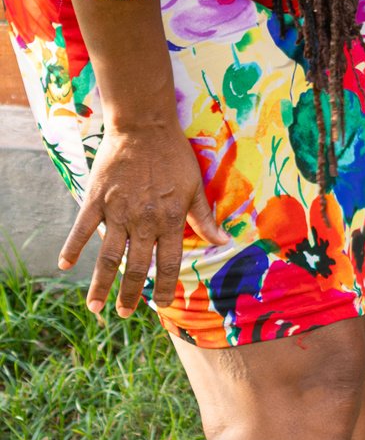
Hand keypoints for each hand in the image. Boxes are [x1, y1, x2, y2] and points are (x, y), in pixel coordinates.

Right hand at [59, 116, 217, 316]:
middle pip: (136, 267)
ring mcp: (118, 212)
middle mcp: (144, 220)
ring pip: (108, 257)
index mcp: (170, 219)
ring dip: (101, 285)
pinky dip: (72, 247)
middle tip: (123, 314)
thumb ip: (205, 217)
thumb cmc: (174, 154)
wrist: (145, 125)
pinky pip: (82, 228)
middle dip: (131, 294)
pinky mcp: (96, 199)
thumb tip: (224, 241)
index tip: (163, 305)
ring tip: (95, 307)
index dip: (167, 286)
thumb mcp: (195, 186)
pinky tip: (65, 265)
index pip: (170, 262)